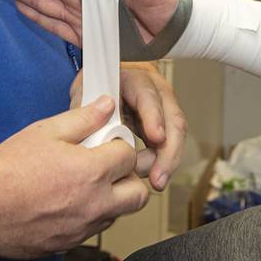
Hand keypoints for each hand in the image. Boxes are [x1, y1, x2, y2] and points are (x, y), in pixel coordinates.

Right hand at [0, 97, 148, 258]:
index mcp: (92, 172)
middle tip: (110, 167)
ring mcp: (82, 229)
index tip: (107, 143)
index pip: (130, 156)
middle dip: (130, 178)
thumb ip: (83, 118)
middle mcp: (94, 204)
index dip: (120, 145)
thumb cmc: (8, 169)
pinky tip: (67, 202)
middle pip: (138, 195)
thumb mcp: (46, 131)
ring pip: (117, 215)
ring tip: (86, 184)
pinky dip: (89, 216)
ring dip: (112, 199)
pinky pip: (92, 230)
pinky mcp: (67, 245)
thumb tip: (107, 106)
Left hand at [68, 62, 187, 190]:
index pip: (148, 95)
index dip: (153, 116)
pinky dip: (163, 163)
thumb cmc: (94, 88)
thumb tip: (94, 138)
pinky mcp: (164, 126)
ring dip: (168, 161)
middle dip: (168, 150)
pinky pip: (169, 145)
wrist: (101, 85)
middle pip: (172, 118)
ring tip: (156, 181)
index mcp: (134, 78)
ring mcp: (163, 109)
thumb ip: (88, 113)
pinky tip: (155, 177)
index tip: (156, 137)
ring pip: (175, 134)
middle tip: (158, 177)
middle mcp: (155, 91)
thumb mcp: (85, 94)